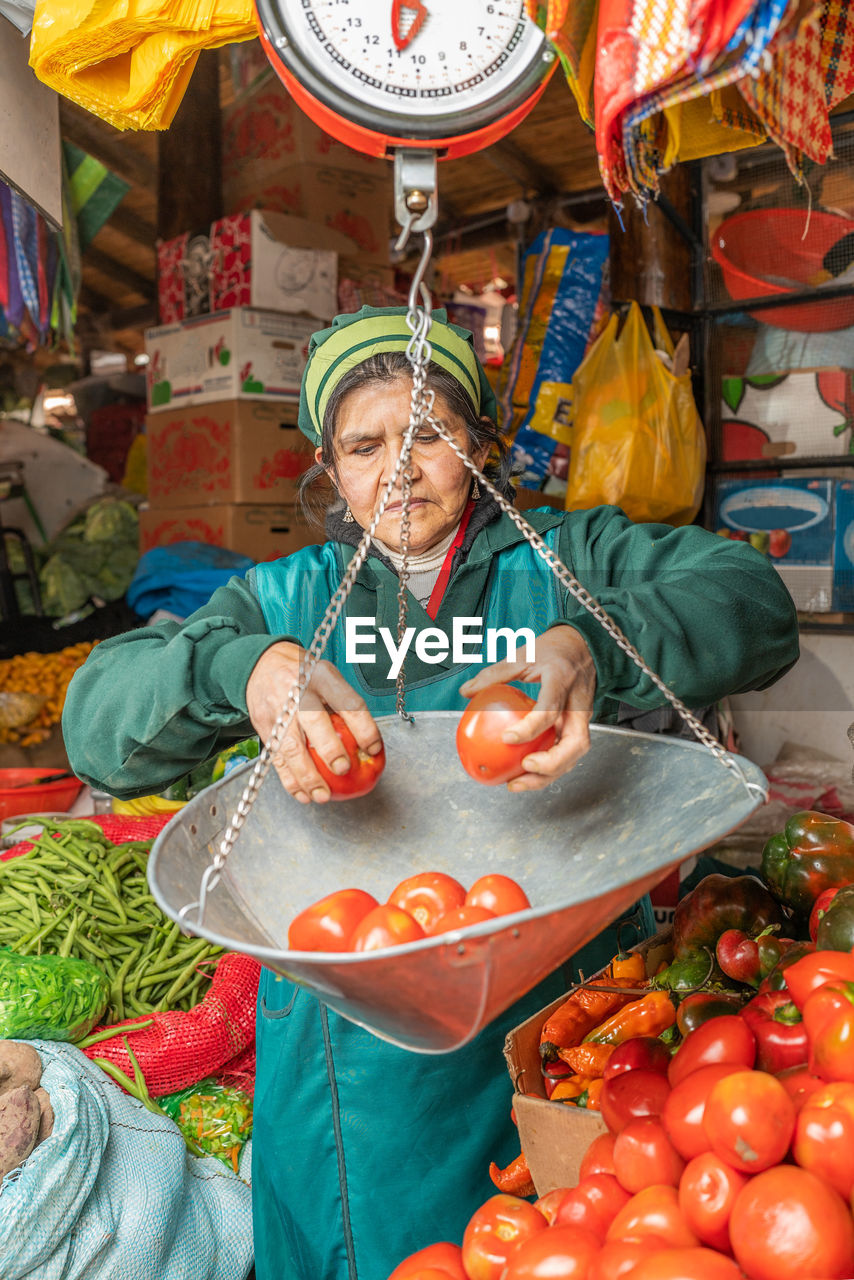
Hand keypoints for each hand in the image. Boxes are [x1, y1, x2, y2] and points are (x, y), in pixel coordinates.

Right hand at [245, 642, 382, 803]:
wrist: (262, 664)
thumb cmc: (306, 676)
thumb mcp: (328, 677)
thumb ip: (344, 707)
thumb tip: (369, 746)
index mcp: (323, 676)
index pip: (347, 702)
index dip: (364, 727)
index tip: (374, 749)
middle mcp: (298, 691)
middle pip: (314, 721)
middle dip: (329, 749)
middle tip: (343, 770)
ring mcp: (278, 710)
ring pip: (291, 747)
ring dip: (307, 775)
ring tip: (322, 795)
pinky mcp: (264, 727)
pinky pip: (276, 758)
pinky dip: (290, 780)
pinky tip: (303, 795)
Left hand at [459, 627, 595, 791]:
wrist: (584, 646)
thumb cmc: (553, 649)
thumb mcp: (523, 653)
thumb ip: (495, 673)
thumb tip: (467, 691)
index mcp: (562, 680)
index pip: (550, 709)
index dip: (530, 728)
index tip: (507, 738)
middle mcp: (578, 703)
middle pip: (575, 742)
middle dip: (551, 763)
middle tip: (523, 768)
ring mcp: (583, 717)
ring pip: (575, 753)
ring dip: (550, 774)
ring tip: (519, 783)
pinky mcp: (580, 726)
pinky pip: (568, 752)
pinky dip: (549, 768)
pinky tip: (525, 775)